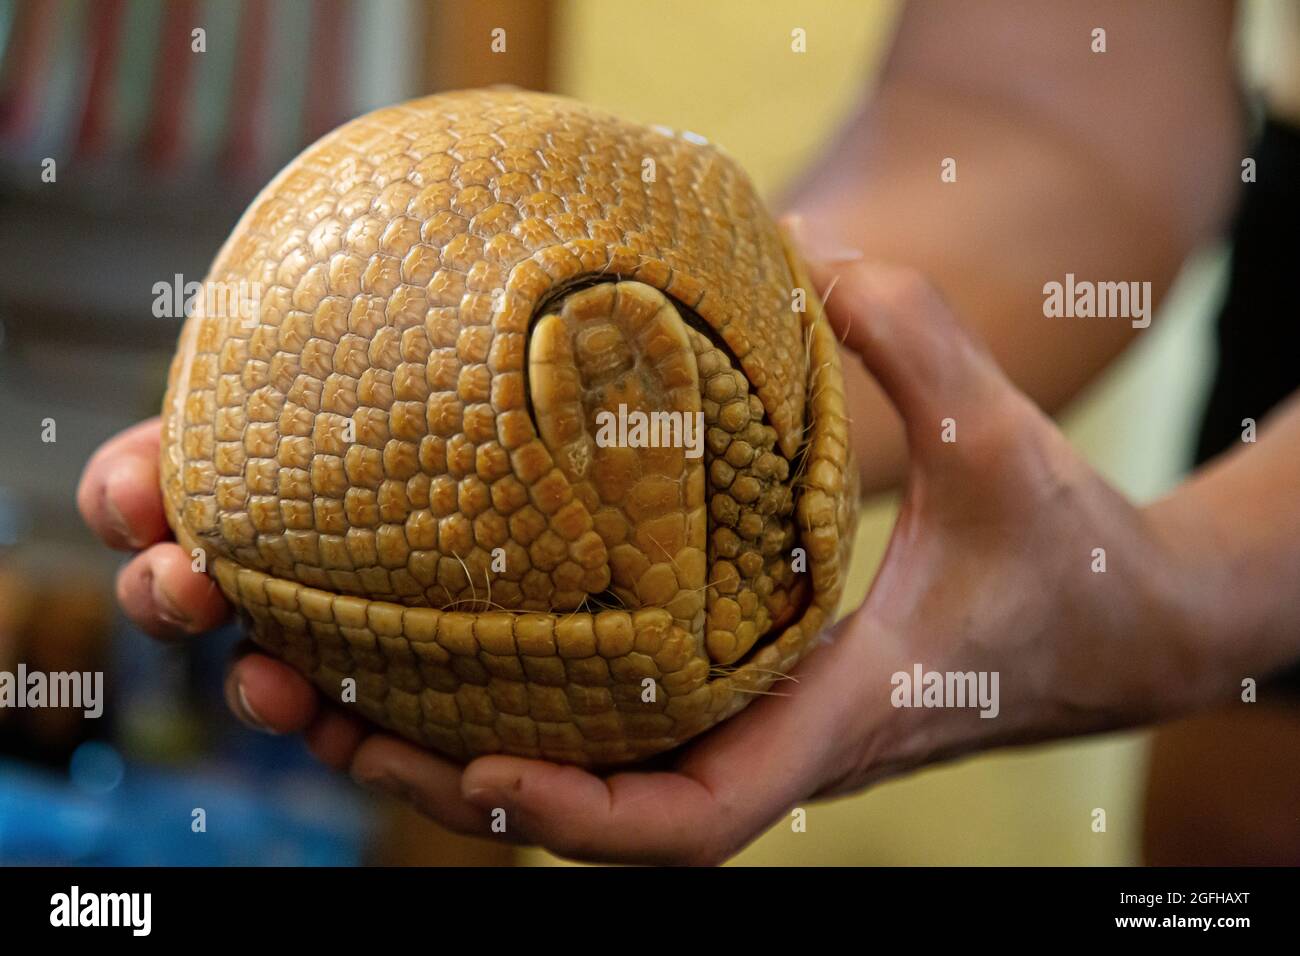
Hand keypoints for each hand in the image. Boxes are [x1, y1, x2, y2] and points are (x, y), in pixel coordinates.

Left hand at [80, 261, 1219, 864]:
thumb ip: (921, 344)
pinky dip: (509, 696)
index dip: (576, 816)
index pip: (690, 820)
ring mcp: (744, 722)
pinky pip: (605, 718)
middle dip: (436, 777)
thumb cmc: (1071, 559)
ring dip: (434, 740)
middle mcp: (767, 740)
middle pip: (580, 812)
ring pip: (573, 771)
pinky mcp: (738, 690)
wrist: (1113, 623)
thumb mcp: (1008, 444)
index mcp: (828, 723)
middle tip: (297, 704)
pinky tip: (428, 635)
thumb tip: (813, 261)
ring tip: (304, 679)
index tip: (473, 769)